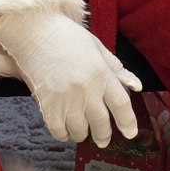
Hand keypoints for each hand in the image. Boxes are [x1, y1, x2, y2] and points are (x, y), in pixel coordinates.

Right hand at [0, 10, 140, 146]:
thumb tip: (137, 86)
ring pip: (80, 131)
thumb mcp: (97, 48)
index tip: (130, 133)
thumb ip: (117, 70)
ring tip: (82, 129)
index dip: (128, 123)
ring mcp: (66, 100)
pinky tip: (64, 127)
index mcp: (102, 74)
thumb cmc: (67, 36)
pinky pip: (59, 131)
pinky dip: (63, 133)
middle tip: (102, 139)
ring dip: (82, 133)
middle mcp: (87, 90)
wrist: (33, 31)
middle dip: (103, 135)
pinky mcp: (47, 105)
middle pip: (101, 124)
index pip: (121, 106)